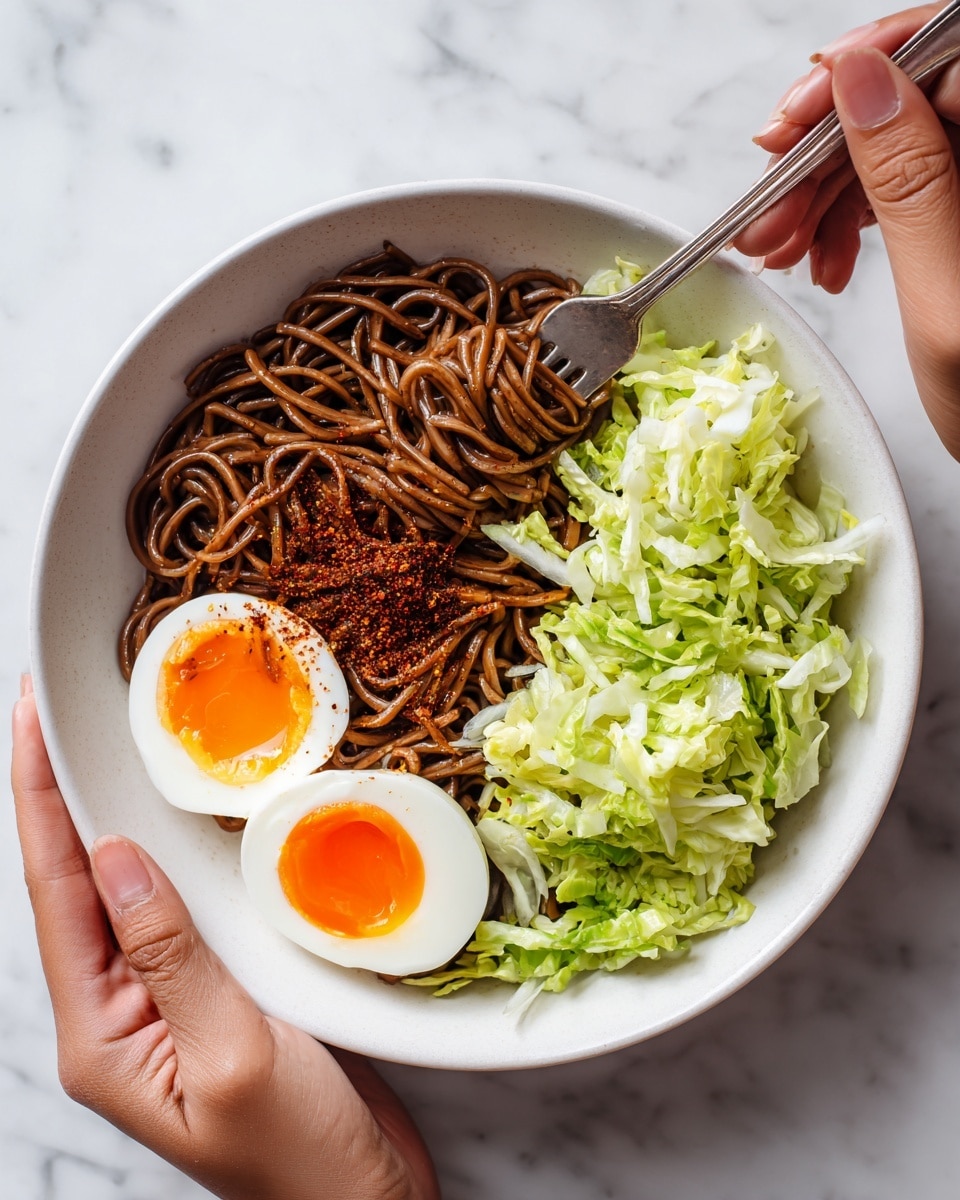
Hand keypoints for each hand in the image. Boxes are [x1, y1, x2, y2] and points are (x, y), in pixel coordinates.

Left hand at [11, 677, 439, 1199]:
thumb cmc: (297, 1158)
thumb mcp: (230, 1057)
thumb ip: (171, 958)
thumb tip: (114, 857)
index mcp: (101, 1036)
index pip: (57, 895)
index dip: (40, 801)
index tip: (30, 723)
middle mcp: (120, 1012)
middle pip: (78, 883)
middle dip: (60, 795)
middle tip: (56, 711)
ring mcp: (166, 1001)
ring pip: (128, 890)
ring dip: (113, 815)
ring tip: (102, 744)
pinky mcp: (215, 992)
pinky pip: (180, 909)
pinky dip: (174, 852)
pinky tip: (180, 819)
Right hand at [734, 5, 959, 459]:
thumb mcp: (946, 293)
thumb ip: (908, 178)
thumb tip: (860, 79)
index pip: (944, 51)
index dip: (861, 70)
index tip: (791, 123)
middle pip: (908, 98)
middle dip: (824, 153)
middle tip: (767, 213)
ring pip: (894, 145)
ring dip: (824, 194)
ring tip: (781, 252)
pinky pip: (903, 186)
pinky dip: (850, 219)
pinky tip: (824, 260)